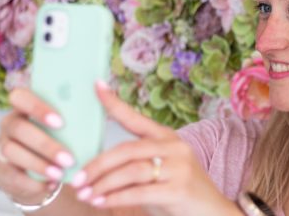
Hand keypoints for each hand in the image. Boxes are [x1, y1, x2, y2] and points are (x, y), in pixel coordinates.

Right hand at [0, 89, 74, 203]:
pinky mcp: (2, 170)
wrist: (37, 174)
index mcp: (24, 108)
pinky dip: (33, 181)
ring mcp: (2, 147)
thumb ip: (75, 118)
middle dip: (45, 143)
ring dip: (39, 164)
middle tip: (69, 158)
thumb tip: (103, 102)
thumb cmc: (58, 143)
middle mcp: (9, 125)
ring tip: (61, 174)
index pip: (21, 97)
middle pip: (18, 127)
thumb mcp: (65, 130)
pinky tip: (50, 184)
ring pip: (12, 151)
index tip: (61, 123)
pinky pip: (13, 174)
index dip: (38, 108)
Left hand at [68, 81, 241, 215]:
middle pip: (127, 150)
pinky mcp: (178, 189)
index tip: (96, 86)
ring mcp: (179, 168)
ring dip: (103, 185)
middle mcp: (174, 147)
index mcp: (167, 137)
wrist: (212, 212)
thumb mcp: (160, 170)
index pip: (136, 118)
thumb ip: (136, 163)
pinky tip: (101, 203)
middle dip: (97, 166)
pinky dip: (115, 198)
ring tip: (85, 195)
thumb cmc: (179, 191)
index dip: (115, 103)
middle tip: (77, 180)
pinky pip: (138, 192)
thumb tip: (94, 168)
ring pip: (130, 171)